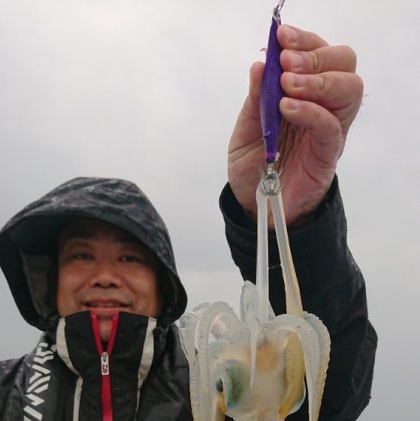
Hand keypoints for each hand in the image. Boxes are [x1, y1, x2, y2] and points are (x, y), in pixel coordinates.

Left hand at [228, 25, 363, 227]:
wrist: (255, 207)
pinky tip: (288, 108)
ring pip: (349, 89)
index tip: (282, 37)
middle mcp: (323, 107)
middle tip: (288, 64)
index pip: (320, 54)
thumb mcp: (247, 128)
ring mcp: (328, 130)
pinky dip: (311, 112)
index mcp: (306, 94)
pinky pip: (331, 127)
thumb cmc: (255, 166)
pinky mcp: (327, 155)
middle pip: (344, 64)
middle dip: (316, 55)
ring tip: (288, 86)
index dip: (305, 41)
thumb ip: (256, 99)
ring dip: (319, 80)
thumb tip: (261, 65)